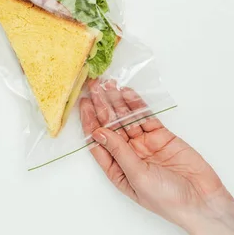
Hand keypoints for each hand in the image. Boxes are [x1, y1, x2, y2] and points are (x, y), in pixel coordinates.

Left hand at [80, 81, 233, 233]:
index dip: (90, 121)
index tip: (84, 104)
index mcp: (117, 169)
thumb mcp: (137, 176)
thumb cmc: (168, 199)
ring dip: (117, 102)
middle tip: (94, 88)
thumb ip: (118, 151)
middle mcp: (128, 154)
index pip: (98, 141)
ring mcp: (144, 143)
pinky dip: (136, 104)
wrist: (201, 200)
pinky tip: (127, 93)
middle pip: (111, 126)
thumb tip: (98, 131)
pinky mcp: (160, 135)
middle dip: (102, 107)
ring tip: (108, 85)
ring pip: (126, 118)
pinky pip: (145, 117)